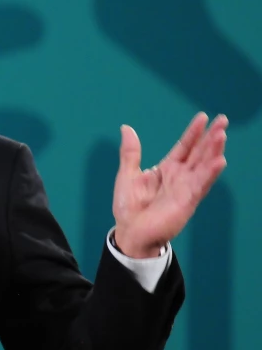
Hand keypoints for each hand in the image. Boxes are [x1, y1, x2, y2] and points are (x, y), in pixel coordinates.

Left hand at [113, 112, 227, 257]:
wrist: (130, 232)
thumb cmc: (129, 207)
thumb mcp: (127, 174)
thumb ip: (131, 152)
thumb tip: (126, 128)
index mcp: (167, 169)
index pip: (184, 147)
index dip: (193, 133)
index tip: (203, 117)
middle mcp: (180, 177)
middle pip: (199, 153)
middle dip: (211, 137)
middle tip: (223, 120)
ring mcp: (186, 188)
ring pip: (204, 165)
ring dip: (214, 150)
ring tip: (222, 134)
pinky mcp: (187, 201)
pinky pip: (201, 184)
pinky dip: (210, 172)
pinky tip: (220, 160)